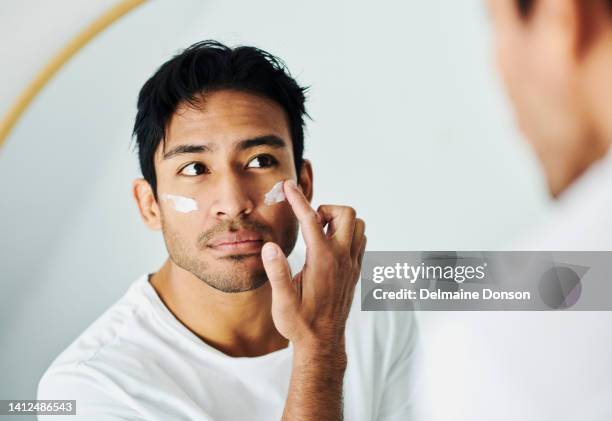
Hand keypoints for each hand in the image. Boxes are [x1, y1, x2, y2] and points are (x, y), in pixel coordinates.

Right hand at [261, 179, 366, 352]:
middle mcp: (342, 258)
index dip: (298, 199)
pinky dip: (347, 234)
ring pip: (358, 225)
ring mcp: (352, 265)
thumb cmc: (300, 324)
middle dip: (325, 209)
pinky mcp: (356, 271)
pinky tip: (329, 247)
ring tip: (318, 234)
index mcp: (322, 261)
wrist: (323, 344)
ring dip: (339, 221)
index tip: (288, 185)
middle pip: (346, 214)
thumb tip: (270, 247)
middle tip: (309, 224)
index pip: (311, 220)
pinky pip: (360, 240)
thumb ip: (277, 273)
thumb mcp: (282, 302)